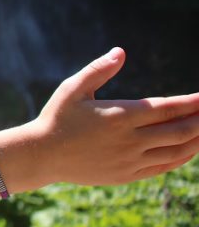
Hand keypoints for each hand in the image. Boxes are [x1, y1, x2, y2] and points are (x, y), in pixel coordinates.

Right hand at [31, 47, 198, 186]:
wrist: (42, 155)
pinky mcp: (127, 174)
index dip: (194, 102)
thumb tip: (121, 52)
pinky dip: (182, 157)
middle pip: (181, 131)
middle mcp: (130, 140)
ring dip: (198, 140)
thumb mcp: (72, 89)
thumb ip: (98, 70)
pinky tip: (189, 148)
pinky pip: (164, 166)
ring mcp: (131, 160)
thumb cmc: (57, 117)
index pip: (169, 108)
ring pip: (178, 151)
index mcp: (120, 116)